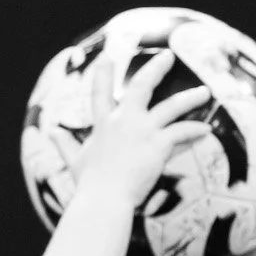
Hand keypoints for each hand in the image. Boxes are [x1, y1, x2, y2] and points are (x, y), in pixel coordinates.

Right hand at [71, 50, 214, 210]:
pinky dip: (195, 130)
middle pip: (142, 86)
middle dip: (155, 68)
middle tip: (167, 55)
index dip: (103, 74)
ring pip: (172, 106)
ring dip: (190, 98)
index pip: (100, 93)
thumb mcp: (74, 161)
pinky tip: (206, 130)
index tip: (107, 57)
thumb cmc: (88, 185)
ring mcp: (142, 131)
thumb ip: (64, 144)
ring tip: (205, 92)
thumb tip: (50, 132)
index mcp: (103, 125)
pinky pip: (182, 131)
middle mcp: (123, 121)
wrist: (103, 200)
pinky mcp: (158, 144)